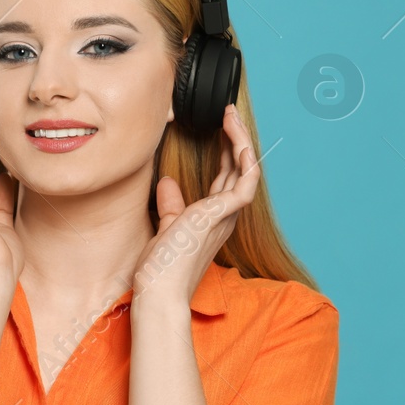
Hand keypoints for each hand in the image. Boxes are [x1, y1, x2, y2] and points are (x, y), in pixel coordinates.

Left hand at [131, 104, 258, 308]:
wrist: (159, 290)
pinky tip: (236, 140)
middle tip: (227, 113)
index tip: (218, 130)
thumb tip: (167, 182)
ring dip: (240, 141)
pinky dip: (244, 160)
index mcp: (212, 218)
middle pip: (237, 170)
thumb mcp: (165, 227)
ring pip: (245, 170)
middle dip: (234, 139)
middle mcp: (224, 216)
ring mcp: (226, 216)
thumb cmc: (160, 268)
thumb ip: (171, 205)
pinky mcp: (222, 215)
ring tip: (231, 116)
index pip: (225, 179)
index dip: (225, 153)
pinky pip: (245, 182)